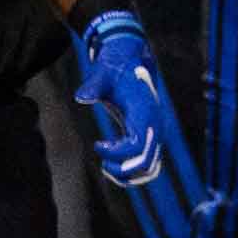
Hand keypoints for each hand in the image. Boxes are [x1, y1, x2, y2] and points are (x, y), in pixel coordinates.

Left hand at [74, 9, 163, 186]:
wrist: (129, 62)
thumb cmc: (114, 70)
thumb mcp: (102, 74)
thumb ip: (93, 85)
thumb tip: (82, 97)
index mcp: (145, 112)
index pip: (139, 146)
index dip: (117, 153)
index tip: (98, 144)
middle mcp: (155, 126)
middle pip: (147, 164)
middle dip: (122, 170)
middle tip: (102, 163)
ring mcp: (154, 133)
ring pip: (151, 169)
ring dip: (128, 175)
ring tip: (106, 165)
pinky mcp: (150, 138)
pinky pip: (148, 165)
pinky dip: (131, 171)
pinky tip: (112, 159)